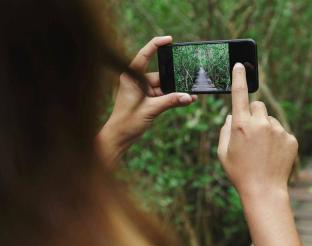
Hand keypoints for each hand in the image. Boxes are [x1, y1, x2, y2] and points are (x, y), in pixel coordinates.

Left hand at [98, 36, 196, 166]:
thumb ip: (171, 102)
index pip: (144, 55)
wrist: (119, 138)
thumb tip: (189, 97)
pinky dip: (173, 98)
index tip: (169, 39)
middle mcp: (137, 81)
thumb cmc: (127, 122)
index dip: (156, 45)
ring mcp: (143, 90)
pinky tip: (186, 100)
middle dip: (175, 79)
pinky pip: (164, 95)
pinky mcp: (148, 99)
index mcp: (131, 77)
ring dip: (176, 91)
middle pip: (160, 75)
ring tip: (191, 95)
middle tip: (189, 79)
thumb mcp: (151, 110)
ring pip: (165, 86)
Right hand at [217, 63, 301, 245]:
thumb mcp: (224, 152)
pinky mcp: (291, 138)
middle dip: (254, 114)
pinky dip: (277, 140)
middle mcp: (261, 123)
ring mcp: (278, 130)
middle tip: (251, 132)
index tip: (240, 65)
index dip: (239, 77)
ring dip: (266, 128)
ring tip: (263, 150)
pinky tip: (273, 155)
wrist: (264, 190)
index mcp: (241, 125)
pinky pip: (282, 132)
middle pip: (258, 106)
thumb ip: (226, 130)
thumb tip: (232, 115)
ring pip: (270, 120)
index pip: (239, 94)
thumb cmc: (239, 172)